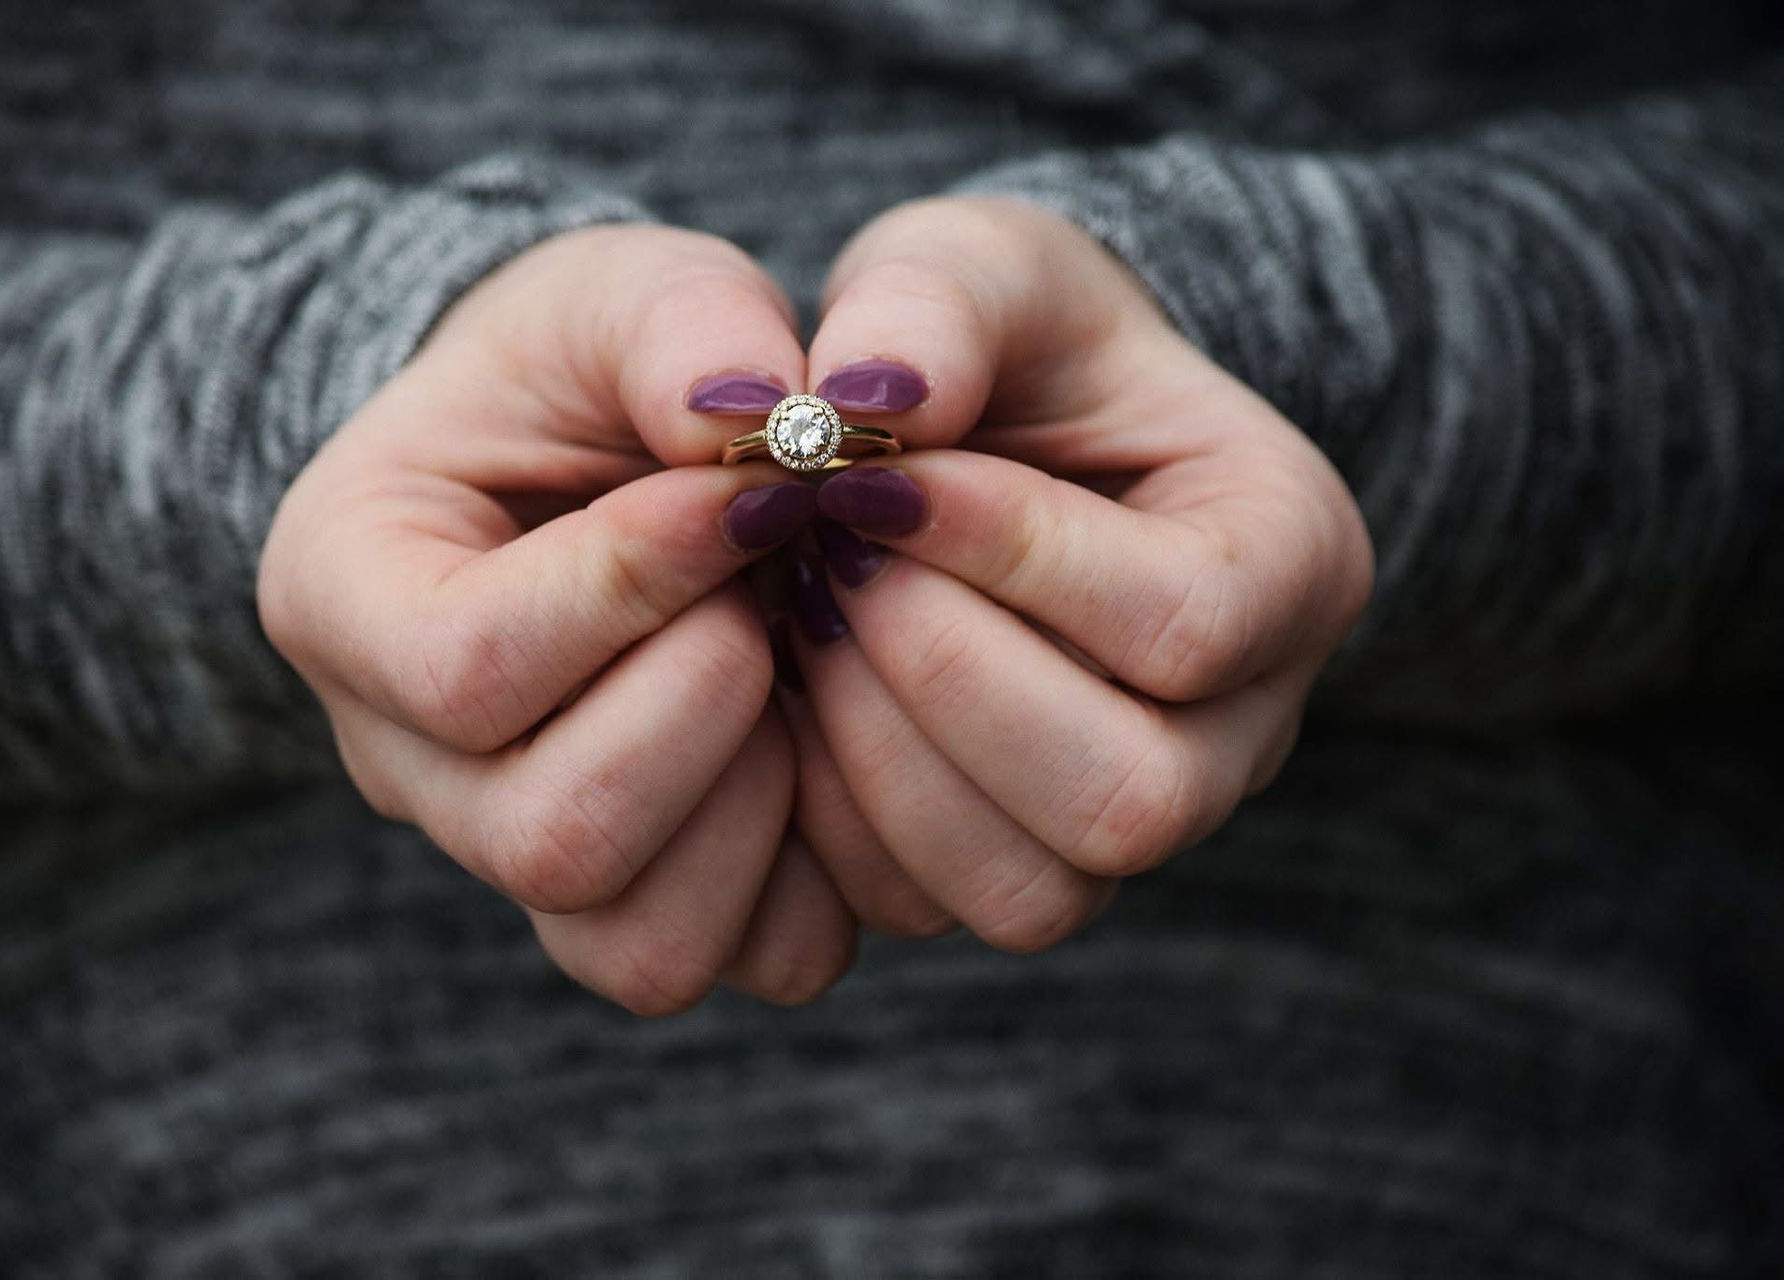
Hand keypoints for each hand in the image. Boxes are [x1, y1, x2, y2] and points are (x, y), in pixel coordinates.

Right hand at [258, 225, 857, 1012]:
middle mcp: (407, 764)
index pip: (470, 668)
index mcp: (347, 599)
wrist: (592, 459)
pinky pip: (748, 959)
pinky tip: (821, 735)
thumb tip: (761, 416)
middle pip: (549, 839)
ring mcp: (516, 856)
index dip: (636, 586)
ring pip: (641, 945)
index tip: (754, 490)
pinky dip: (819, 870)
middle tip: (774, 582)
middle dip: (708, 700)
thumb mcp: (620, 291)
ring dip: (766, 799)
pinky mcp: (638, 906)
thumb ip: (679, 323)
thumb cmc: (588, 368)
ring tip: (789, 658)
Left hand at [778, 197, 1374, 949]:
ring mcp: (1147, 811)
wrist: (995, 433)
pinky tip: (796, 692)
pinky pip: (937, 905)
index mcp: (1290, 556)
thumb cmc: (1005, 342)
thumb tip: (866, 397)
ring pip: (1038, 887)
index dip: (1008, 556)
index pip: (1183, 619)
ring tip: (812, 619)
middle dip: (943, 678)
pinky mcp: (1035, 862)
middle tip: (828, 560)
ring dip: (881, 758)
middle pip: (1130, 797)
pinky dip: (840, 817)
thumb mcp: (977, 266)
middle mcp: (1247, 719)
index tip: (861, 474)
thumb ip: (933, 300)